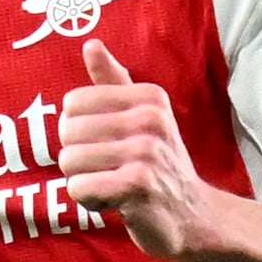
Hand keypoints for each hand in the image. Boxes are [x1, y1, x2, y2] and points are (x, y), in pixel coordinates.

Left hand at [58, 42, 216, 257]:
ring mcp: (146, 151)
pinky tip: (115, 203)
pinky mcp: (138, 185)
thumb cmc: (158, 164)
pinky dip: (89, 201)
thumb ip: (113, 81)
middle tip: (110, 169)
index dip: (79, 130)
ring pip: (69, 161)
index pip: (72, 103)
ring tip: (113, 185)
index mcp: (148, 96)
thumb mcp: (143, 117)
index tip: (109, 144)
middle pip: (67, 132)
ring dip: (84, 181)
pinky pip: (79, 188)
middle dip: (79, 158)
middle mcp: (149, 119)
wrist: (194, 217)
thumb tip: (90, 44)